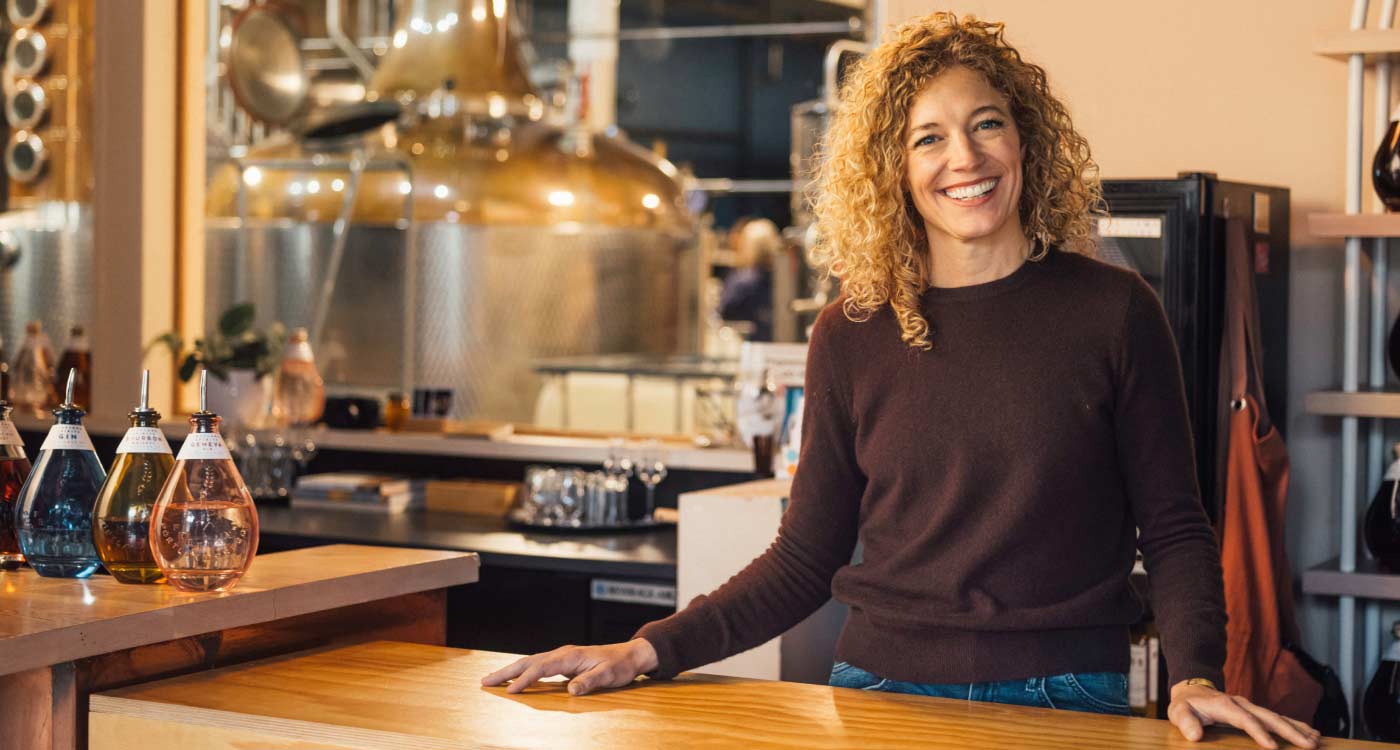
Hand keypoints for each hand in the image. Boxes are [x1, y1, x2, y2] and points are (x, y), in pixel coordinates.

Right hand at [480, 638, 659, 695]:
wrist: (630, 655)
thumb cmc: (620, 666)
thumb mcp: (609, 675)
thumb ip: (590, 681)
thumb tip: (571, 690)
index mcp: (571, 656)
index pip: (542, 668)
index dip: (525, 679)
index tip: (510, 691)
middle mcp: (563, 653)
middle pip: (529, 662)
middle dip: (506, 672)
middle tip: (484, 681)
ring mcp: (562, 656)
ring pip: (530, 662)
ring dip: (511, 670)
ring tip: (491, 679)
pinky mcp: (563, 662)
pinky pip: (537, 666)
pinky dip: (523, 671)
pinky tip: (514, 678)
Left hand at [1167, 681, 1320, 748]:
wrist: (1191, 690)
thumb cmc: (1185, 705)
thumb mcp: (1178, 712)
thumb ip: (1185, 722)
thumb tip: (1194, 736)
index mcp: (1225, 705)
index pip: (1245, 720)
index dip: (1259, 733)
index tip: (1273, 748)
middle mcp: (1242, 704)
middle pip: (1269, 717)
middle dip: (1290, 731)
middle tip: (1310, 745)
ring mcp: (1250, 706)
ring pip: (1277, 717)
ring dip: (1297, 728)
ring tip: (1317, 740)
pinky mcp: (1255, 711)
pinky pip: (1277, 718)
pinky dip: (1295, 725)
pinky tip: (1311, 732)